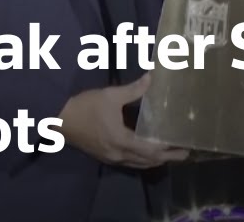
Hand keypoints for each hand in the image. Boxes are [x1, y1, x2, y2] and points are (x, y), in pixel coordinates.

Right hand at [57, 74, 188, 167]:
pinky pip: (129, 163)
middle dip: (166, 158)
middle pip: (147, 161)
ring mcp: (111, 158)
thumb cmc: (85, 107)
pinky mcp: (105, 156)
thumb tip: (151, 78)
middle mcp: (118, 154)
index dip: (168, 151)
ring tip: (169, 154)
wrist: (59, 119)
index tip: (183, 148)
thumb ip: (133, 90)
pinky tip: (147, 153)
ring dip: (155, 161)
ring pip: (138, 165)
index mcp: (121, 141)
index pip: (150, 150)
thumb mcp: (110, 96)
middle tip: (183, 153)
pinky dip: (142, 160)